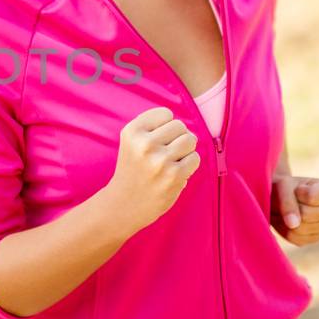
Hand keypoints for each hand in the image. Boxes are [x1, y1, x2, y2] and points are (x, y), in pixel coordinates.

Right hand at [102, 107, 201, 235]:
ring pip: (190, 140)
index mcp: (132, 131)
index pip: (165, 113)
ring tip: (172, 161)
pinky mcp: (174, 176)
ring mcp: (160, 160)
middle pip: (180, 126)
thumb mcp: (132, 142)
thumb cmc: (134, 169)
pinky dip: (189, 165)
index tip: (155, 141)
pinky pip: (195, 158)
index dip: (165, 127)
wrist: (124, 204)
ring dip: (185, 150)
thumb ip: (154, 126)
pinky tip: (176, 173)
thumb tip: (187, 130)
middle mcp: (144, 144)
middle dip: (177, 138)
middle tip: (165, 153)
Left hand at [272, 175, 318, 245]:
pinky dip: (286, 230)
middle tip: (292, 201)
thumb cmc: (286, 187)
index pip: (311, 197)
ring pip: (299, 228)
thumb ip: (287, 201)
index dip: (297, 192)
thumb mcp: (284, 185)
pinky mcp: (315, 238)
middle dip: (292, 208)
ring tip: (290, 211)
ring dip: (287, 219)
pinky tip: (289, 221)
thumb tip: (293, 225)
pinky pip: (295, 238)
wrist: (281, 199)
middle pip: (306, 215)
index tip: (297, 189)